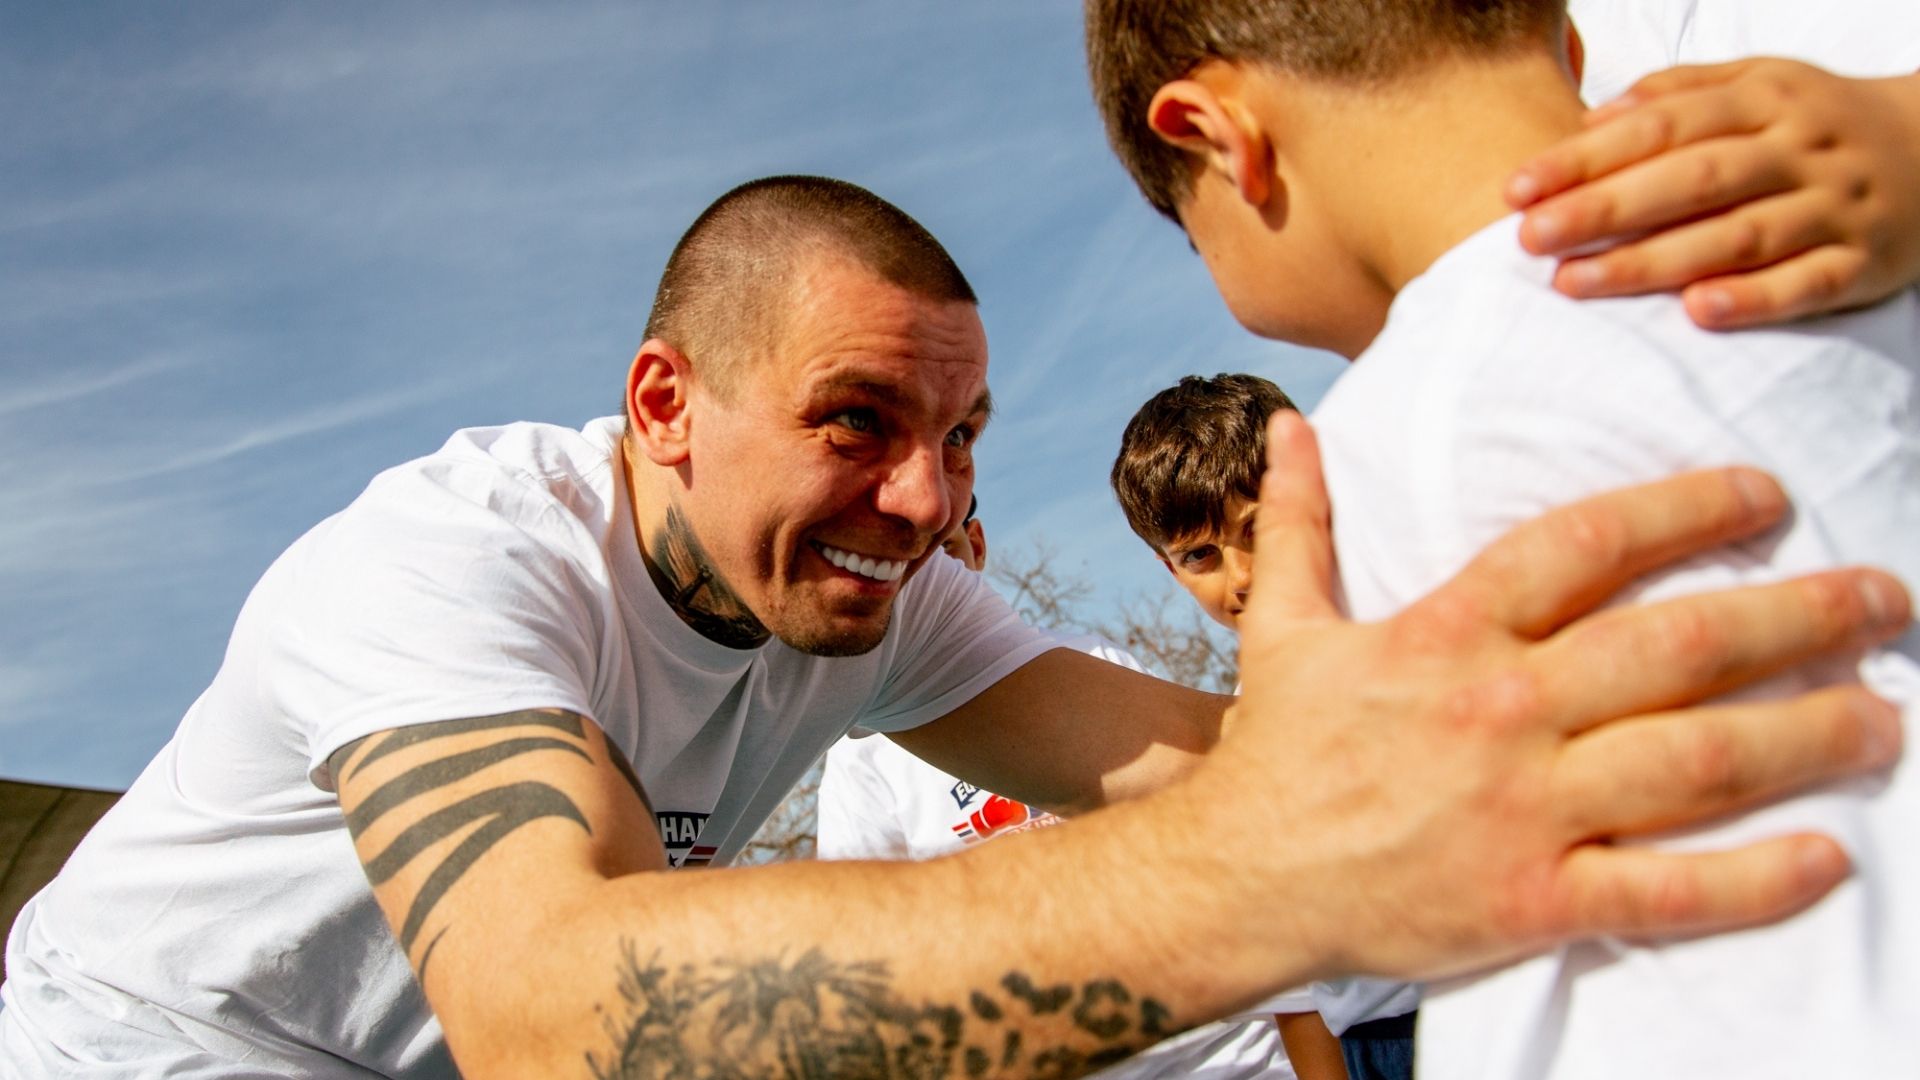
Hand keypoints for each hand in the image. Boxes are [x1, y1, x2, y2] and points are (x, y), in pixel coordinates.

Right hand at [1220, 412, 1906, 981]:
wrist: (1239, 881)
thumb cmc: (1275, 753)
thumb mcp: (1282, 626)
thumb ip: (1301, 523)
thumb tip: (1291, 424)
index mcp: (1447, 634)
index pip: (1586, 546)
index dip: (1686, 508)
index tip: (1765, 494)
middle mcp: (1501, 710)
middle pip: (1678, 647)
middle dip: (1799, 617)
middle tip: (1885, 599)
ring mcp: (1524, 809)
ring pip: (1696, 760)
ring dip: (1808, 733)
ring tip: (1885, 715)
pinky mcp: (1534, 900)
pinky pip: (1666, 890)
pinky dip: (1755, 879)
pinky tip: (1828, 857)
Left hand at [1507, 60, 1919, 328]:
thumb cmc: (1817, 124)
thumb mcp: (1760, 85)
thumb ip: (1679, 94)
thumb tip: (1592, 116)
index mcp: (1765, 100)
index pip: (1662, 126)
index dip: (1585, 158)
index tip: (1516, 190)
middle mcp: (1798, 151)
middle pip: (1691, 179)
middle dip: (1604, 209)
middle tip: (1529, 239)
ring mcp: (1833, 208)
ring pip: (1739, 235)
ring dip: (1652, 262)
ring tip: (1574, 283)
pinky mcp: (1863, 263)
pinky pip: (1809, 283)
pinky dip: (1756, 299)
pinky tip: (1698, 313)